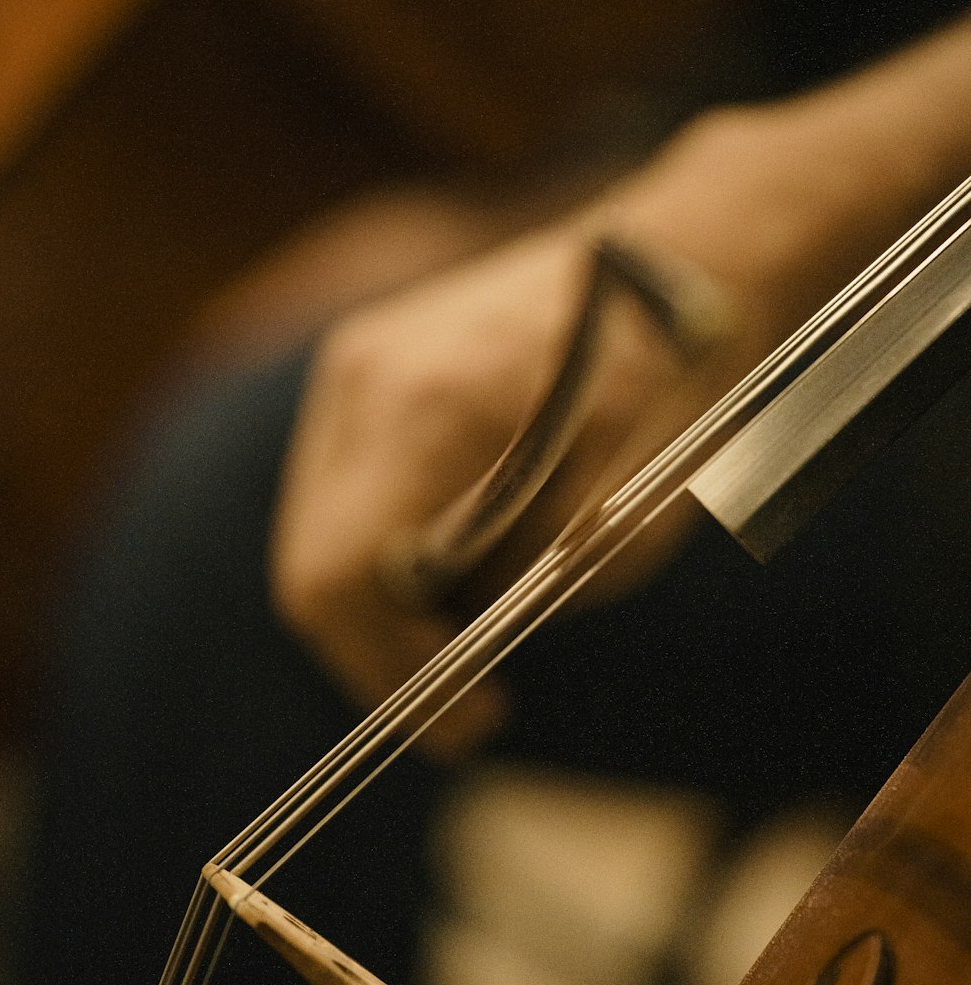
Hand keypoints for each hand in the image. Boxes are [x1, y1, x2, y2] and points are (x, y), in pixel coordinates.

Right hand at [268, 99, 935, 757]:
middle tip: (462, 703)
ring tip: (466, 632)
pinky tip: (453, 563)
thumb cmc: (674, 385)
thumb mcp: (623, 516)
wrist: (670, 263)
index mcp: (427, 410)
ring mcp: (355, 362)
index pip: (337, 580)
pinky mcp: (364, 361)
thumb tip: (452, 644)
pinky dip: (383, 545)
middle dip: (379, 652)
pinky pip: (344, 487)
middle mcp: (365, 379)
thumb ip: (519, 591)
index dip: (386, 675)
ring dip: (380, 601)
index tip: (460, 721)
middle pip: (311, 568)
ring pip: (320, 531)